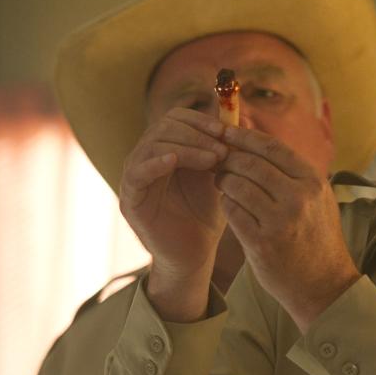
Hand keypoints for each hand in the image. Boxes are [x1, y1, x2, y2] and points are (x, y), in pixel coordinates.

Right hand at [118, 107, 228, 319]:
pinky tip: (175, 160)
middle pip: (164, 126)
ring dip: (187, 147)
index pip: (175, 118)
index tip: (225, 131)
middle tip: (223, 149)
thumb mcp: (219, 178)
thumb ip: (224, 151)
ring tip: (213, 159)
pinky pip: (137, 172)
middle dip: (196, 134)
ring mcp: (135, 178)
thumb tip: (244, 121)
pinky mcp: (131, 199)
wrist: (196, 255)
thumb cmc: (207, 217)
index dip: (199, 120)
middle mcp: (147, 159)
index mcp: (166, 150)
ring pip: (153, 144)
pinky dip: (155, 162)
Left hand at [215, 123, 360, 330]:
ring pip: (237, 185)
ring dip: (223, 181)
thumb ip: (292, 172)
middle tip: (216, 160)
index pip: (271, 147)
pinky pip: (232, 211)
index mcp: (313, 181)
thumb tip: (257, 139)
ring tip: (221, 182)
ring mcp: (280, 220)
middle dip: (227, 158)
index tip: (225, 130)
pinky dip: (226, 204)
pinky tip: (228, 205)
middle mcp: (299, 197)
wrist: (325, 285)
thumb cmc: (316, 237)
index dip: (244, 135)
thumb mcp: (316, 199)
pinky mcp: (262, 242)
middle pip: (250, 163)